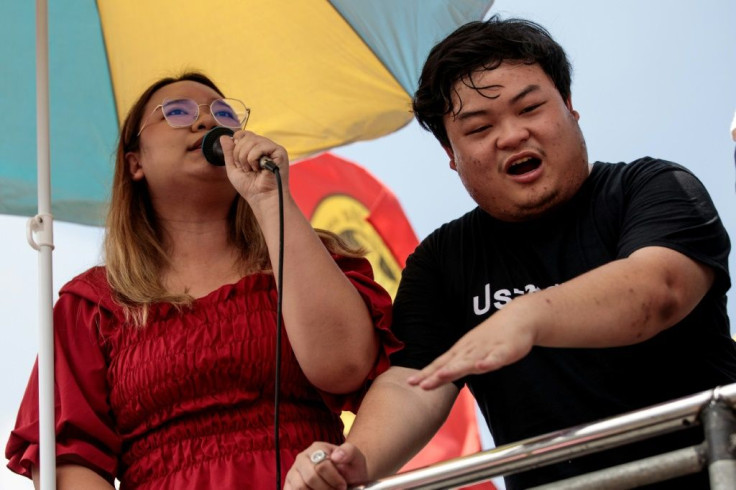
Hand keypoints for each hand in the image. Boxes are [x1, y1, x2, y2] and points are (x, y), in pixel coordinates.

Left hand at [219, 130, 288, 202]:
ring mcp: (273, 148)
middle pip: (246, 136)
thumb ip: (229, 152)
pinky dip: (254, 159)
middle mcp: (265, 146)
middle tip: (245, 168)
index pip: (244, 134)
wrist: (261, 198)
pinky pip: (260, 146)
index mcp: (256, 149)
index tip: (237, 159)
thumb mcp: (233, 168)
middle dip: (239, 154)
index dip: (236, 143)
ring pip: (252, 140)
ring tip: (252, 170)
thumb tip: (224, 136)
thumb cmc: (250, 187)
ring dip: (245, 157)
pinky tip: (259, 169)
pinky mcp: (279, 152)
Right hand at [284, 442, 368, 489]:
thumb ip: (349, 452)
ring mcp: (294, 472)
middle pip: (310, 478)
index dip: (334, 479)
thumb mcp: (356, 457)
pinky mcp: (289, 485)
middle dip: (326, 489)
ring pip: (300, 487)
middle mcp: (302, 459)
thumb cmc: (350, 469)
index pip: (321, 466)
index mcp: (317, 448)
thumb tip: (336, 456)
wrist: (348, 479)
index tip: (343, 485)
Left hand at [407, 313, 536, 389]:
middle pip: (450, 364)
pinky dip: (488, 363)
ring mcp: (487, 349)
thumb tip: (439, 376)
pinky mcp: (505, 350)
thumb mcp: (471, 352)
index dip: (426, 374)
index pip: (440, 364)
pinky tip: (481, 367)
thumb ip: (458, 364)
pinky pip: (496, 358)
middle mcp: (470, 350)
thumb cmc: (492, 337)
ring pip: (469, 361)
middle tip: (419, 385)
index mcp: (462, 351)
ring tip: (441, 376)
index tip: (410, 382)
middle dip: (435, 375)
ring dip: (455, 369)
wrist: (518, 317)